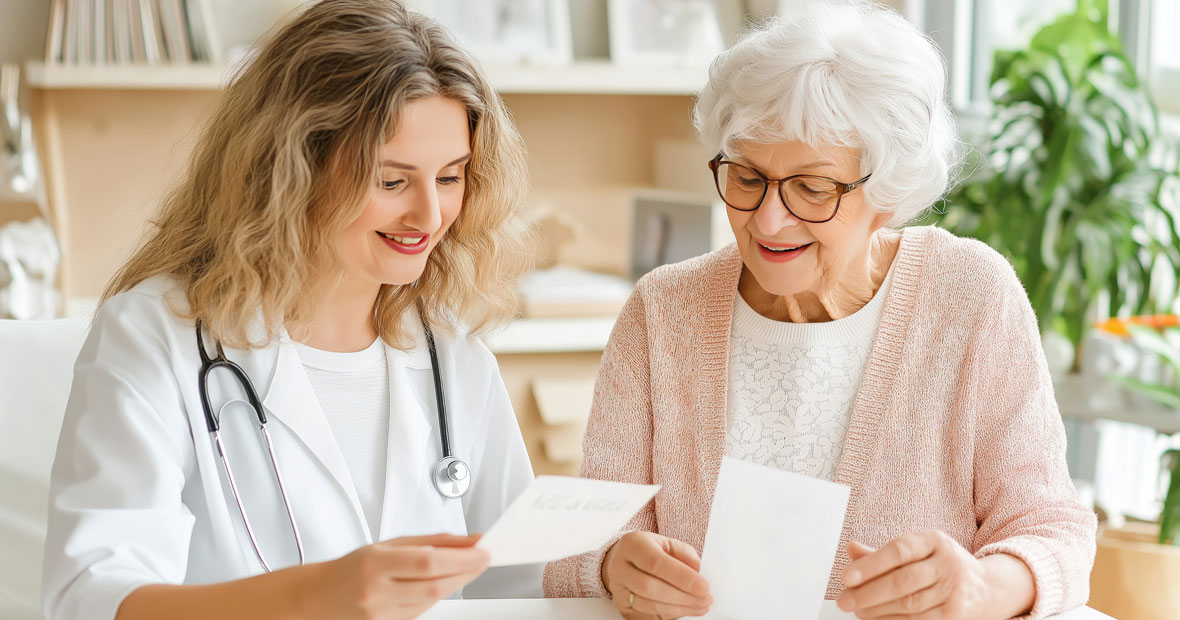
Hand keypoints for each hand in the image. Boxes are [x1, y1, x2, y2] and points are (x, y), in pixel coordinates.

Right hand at [300, 533, 489, 619]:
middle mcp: (377, 591)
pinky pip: (422, 612)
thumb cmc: (353, 568)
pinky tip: (440, 584)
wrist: (320, 598)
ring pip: (432, 600)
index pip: (429, 561)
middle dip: (466, 571)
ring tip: (464, 568)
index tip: (482, 551)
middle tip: (483, 559)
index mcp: (376, 563)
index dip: (462, 558)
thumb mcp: (389, 544)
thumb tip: (467, 540)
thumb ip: (431, 541)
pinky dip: (437, 597)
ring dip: (455, 584)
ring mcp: (381, 614)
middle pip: (435, 585)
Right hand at [600, 531, 711, 619]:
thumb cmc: (651, 551)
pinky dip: (670, 615)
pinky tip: (684, 610)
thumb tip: (700, 574)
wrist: (626, 561)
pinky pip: (647, 616)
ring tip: (699, 606)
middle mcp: (620, 567)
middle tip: (705, 599)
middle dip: (683, 596)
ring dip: (679, 608)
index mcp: (633, 544)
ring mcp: (618, 590)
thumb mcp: (669, 545)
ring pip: (649, 605)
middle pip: (650, 587)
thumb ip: (685, 556)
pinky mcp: (623, 607)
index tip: (703, 587)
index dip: (682, 577)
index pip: (656, 563)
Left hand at [837, 531, 995, 619]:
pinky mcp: (955, 615)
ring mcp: (954, 591)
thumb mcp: (918, 550)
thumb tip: (851, 549)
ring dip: (878, 610)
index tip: (846, 577)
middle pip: (902, 581)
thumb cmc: (941, 566)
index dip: (870, 564)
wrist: (987, 588)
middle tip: (845, 599)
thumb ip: (882, 553)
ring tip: (858, 610)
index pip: (899, 550)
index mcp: (934, 541)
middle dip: (868, 592)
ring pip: (910, 604)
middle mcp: (947, 564)